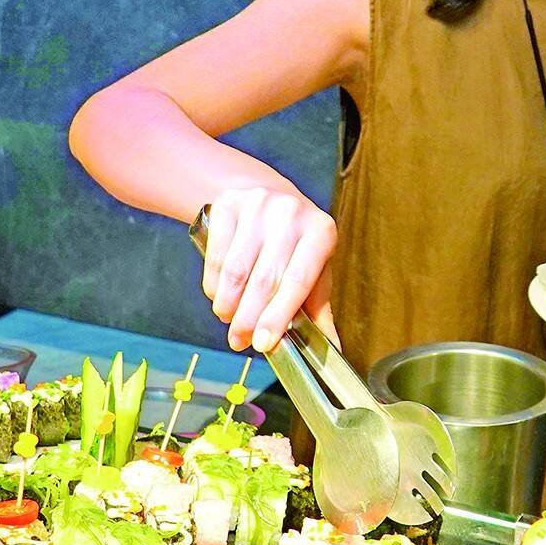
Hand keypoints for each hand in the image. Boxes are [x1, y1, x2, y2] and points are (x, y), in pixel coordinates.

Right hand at [202, 186, 338, 352]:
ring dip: (228, 304)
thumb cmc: (295, 242)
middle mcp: (292, 214)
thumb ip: (319, 309)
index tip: (263, 344)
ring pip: (236, 271)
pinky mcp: (228, 205)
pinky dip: (214, 284)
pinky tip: (219, 295)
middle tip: (239, 341)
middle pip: (264, 279)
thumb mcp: (314, 268)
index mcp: (321, 232)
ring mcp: (258, 205)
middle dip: (248, 318)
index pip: (297, 282)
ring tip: (228, 319)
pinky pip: (216, 257)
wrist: (268, 196)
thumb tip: (331, 348)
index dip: (277, 317)